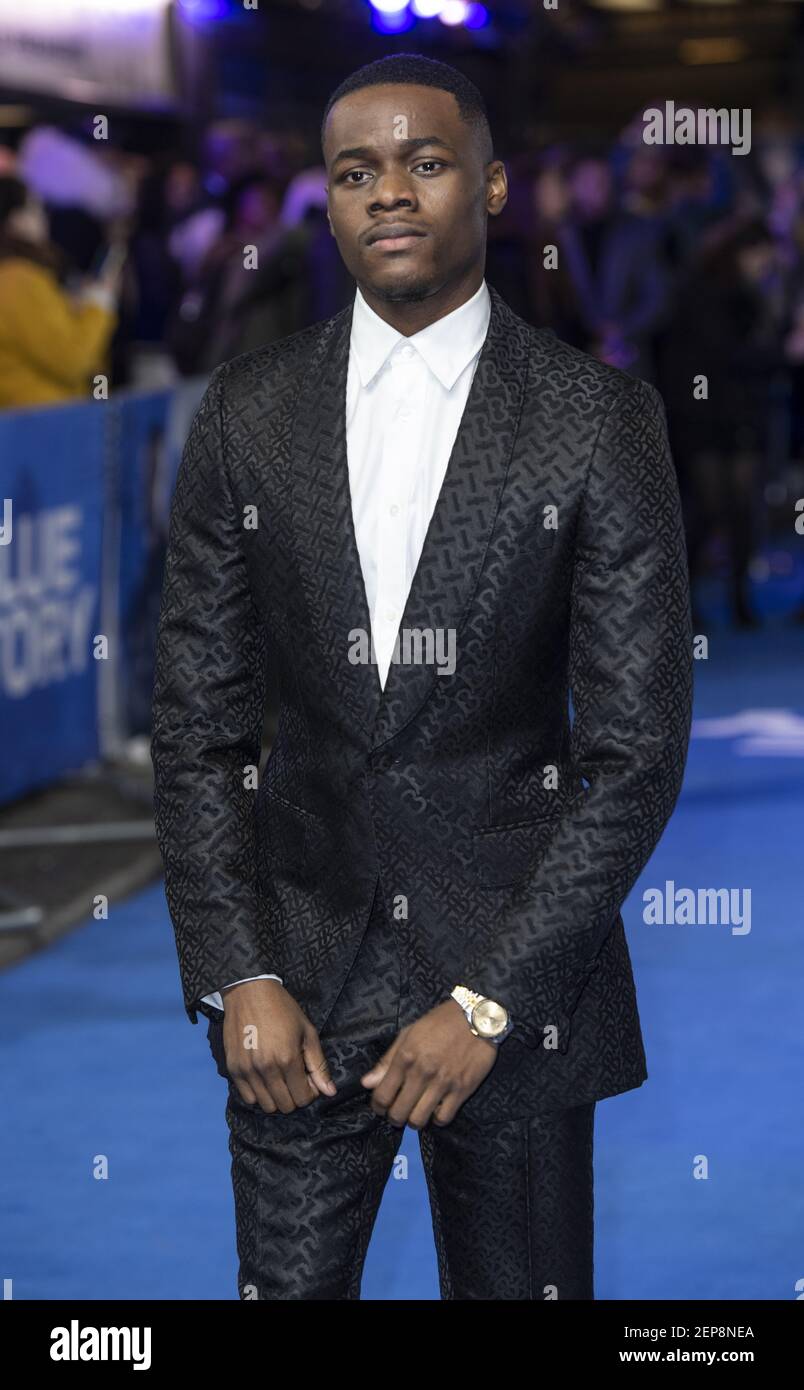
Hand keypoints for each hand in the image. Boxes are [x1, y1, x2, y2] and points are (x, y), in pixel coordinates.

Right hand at [221, 979, 336, 1113]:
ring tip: (279, 1078)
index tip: (308, 1079)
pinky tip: (263, 1078)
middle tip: (294, 1078)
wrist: (249, 992)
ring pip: (266, 1105)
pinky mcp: (233, 1069)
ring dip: (276, 1097)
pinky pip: (248, 1098)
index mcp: (288, 1059)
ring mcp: (247, 1071)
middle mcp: (266, 1069)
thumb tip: (330, 1092)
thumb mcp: (307, 1032)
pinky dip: (258, 1094)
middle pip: (285, 1106)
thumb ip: (318, 1064)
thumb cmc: (283, 1009)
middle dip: (294, 1096)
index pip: (303, 1098)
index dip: (310, 1092)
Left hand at [360, 999, 497, 1127]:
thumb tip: (367, 1083)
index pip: (382, 1095)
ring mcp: (443, 1083)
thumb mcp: (409, 1033)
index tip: (380, 1107)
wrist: (477, 1017)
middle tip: (397, 1112)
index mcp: (406, 1057)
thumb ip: (387, 1060)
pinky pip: (443, 1118)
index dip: (377, 1106)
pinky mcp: (462, 1090)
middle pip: (398, 1112)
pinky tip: (436, 1110)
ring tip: (415, 1113)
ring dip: (414, 1121)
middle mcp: (422, 1073)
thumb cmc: (440, 1022)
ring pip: (419, 1120)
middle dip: (394, 1117)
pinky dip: (437, 1119)